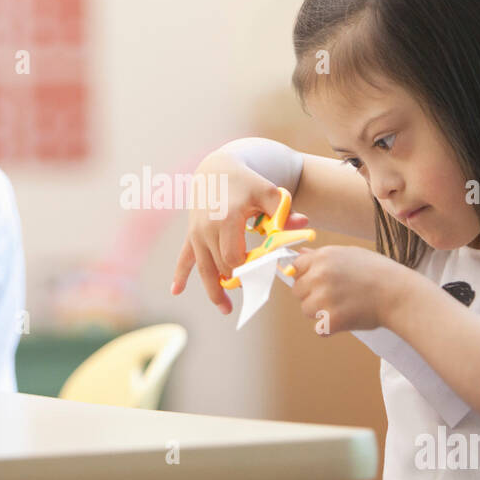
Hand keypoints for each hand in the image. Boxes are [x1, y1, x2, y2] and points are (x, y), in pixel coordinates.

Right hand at [170, 150, 309, 314]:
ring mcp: (197, 233)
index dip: (248, 269)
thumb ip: (284, 211)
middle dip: (237, 281)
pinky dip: (180, 275)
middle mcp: (207, 228)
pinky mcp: (191, 235)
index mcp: (226, 219)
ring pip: (204, 269)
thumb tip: (304, 224)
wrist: (217, 169)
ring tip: (227, 309)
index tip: (262, 274)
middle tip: (254, 288)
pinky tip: (176, 291)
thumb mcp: (268, 192)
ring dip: (214, 291)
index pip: (235, 257)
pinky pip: (184, 258)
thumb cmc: (247, 182)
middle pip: (222, 266)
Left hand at [286, 245, 406, 333]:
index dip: (307, 276)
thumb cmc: (379, 273)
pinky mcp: (330, 319)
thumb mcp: (350, 254)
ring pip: (306, 310)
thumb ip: (322, 256)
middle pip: (298, 291)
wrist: (399, 294)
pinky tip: (348, 319)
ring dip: (320, 312)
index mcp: (323, 257)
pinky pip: (319, 328)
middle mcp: (319, 275)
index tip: (321, 282)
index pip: (296, 267)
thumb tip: (300, 253)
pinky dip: (330, 328)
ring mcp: (323, 298)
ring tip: (344, 306)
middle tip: (337, 296)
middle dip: (312, 295)